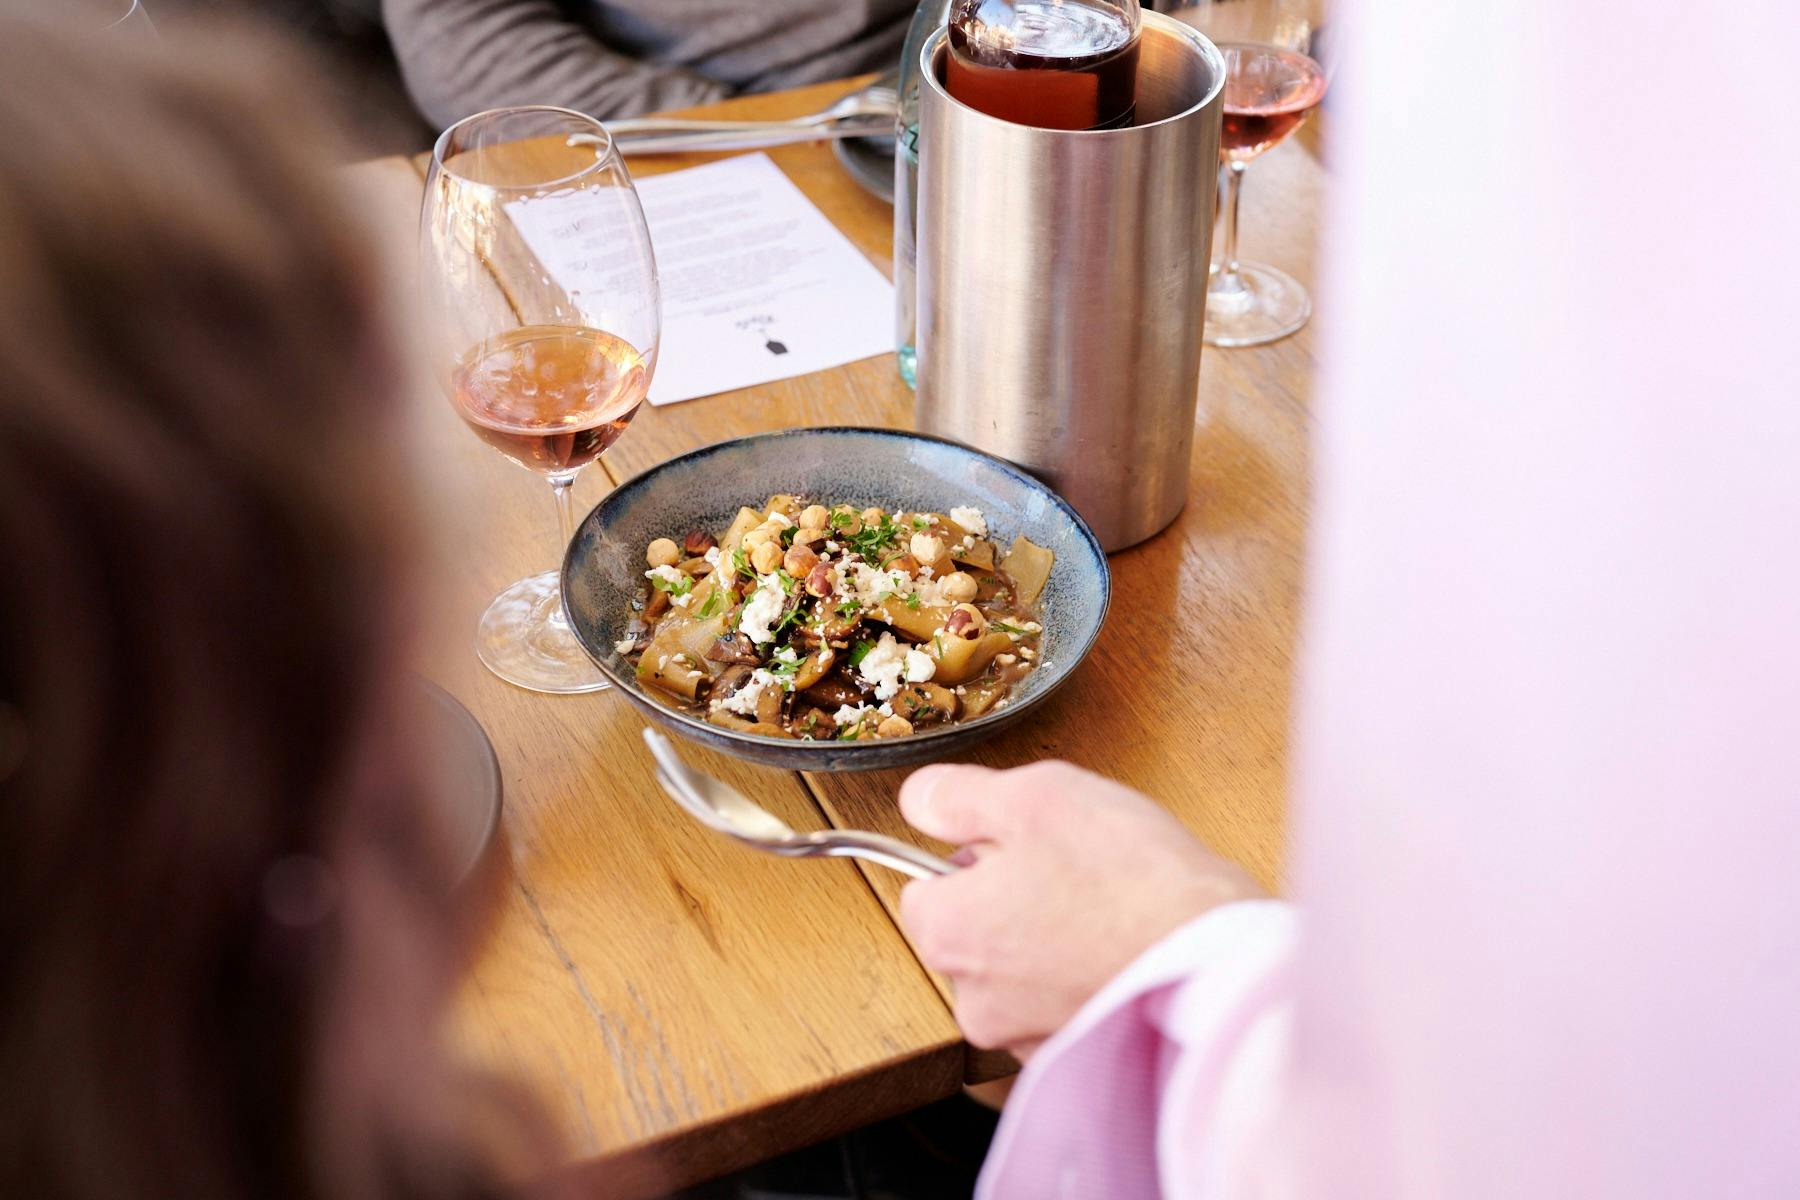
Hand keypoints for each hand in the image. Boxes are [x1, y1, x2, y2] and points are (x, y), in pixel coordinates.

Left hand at [898, 761, 1262, 1059]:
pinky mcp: (1074, 1053)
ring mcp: (1023, 1035)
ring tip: (1106, 909)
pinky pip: (1059, 1003)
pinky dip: (1081, 978)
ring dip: (1046, 941)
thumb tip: (922, 800)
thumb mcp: (1036, 796)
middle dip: (1008, 900)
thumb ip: (960, 797)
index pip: (923, 887)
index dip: (972, 854)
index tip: (1019, 844)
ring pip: (1016, 970)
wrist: (1216, 957)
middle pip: (971, 931)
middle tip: (1072, 870)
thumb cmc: (1131, 879)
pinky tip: (1121, 948)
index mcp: (948, 932)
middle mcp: (973, 998)